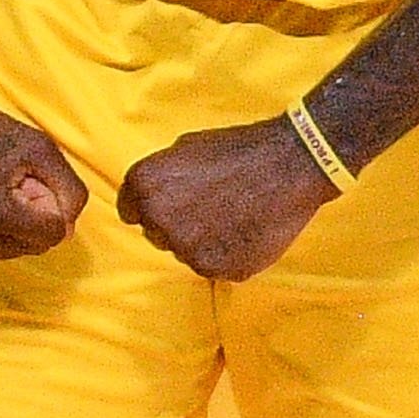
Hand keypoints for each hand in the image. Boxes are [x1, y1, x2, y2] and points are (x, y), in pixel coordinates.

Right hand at [0, 43, 87, 262]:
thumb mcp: (38, 146)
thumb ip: (68, 189)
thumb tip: (69, 228)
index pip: (52, 235)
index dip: (48, 205)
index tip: (28, 181)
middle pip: (29, 246)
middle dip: (27, 217)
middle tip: (6, 182)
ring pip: (5, 252)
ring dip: (5, 226)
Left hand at [118, 117, 336, 281]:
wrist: (288, 165)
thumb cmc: (237, 150)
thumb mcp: (185, 147)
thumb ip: (159, 176)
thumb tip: (150, 197)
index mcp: (144, 186)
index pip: (130, 211)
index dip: (152, 206)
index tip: (175, 201)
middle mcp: (159, 221)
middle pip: (157, 234)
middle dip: (177, 223)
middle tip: (210, 205)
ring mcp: (188, 250)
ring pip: (186, 252)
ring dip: (202, 240)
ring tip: (233, 214)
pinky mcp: (218, 270)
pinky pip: (214, 267)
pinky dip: (227, 254)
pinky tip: (245, 229)